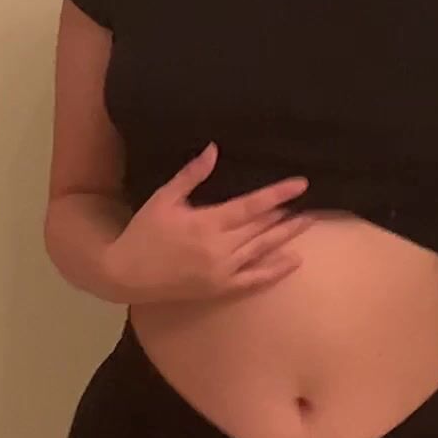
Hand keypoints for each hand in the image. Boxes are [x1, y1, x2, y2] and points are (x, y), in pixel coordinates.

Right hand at [104, 142, 311, 303]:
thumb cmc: (144, 232)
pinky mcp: (220, 288)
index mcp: (206, 222)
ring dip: (287, 236)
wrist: (126, 275)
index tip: (301, 184)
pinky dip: (276, 270)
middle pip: (262, 227)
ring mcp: (222, 270)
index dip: (278, 194)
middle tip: (311, 201)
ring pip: (263, 250)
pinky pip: (254, 280)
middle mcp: (219, 247)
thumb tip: (214, 149)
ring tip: (308, 222)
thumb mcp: (164, 198)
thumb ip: (191, 175)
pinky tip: (294, 260)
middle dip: (287, 213)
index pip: (251, 205)